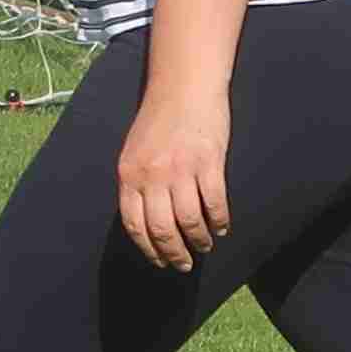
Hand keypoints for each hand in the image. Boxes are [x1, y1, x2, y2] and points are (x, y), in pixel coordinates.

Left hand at [114, 80, 232, 270]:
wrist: (184, 87)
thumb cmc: (159, 120)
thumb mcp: (135, 151)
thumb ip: (137, 182)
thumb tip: (145, 221)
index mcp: (129, 174)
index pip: (134, 225)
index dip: (148, 248)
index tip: (159, 261)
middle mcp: (152, 175)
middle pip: (162, 230)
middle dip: (174, 253)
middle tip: (184, 264)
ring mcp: (181, 170)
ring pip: (189, 222)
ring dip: (199, 240)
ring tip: (204, 245)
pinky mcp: (208, 163)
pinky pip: (214, 204)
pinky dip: (219, 221)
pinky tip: (221, 227)